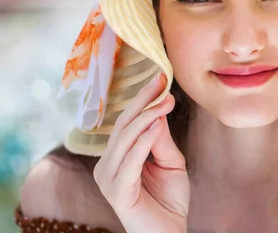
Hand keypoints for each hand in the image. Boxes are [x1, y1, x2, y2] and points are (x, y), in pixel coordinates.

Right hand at [93, 73, 189, 232]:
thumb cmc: (169, 201)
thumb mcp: (170, 162)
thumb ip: (161, 139)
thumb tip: (157, 109)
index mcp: (117, 157)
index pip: (127, 122)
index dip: (142, 99)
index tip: (160, 77)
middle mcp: (107, 165)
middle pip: (123, 126)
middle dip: (142, 101)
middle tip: (160, 81)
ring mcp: (108, 178)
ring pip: (125, 139)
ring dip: (146, 117)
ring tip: (164, 101)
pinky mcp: (116, 191)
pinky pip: (130, 161)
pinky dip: (143, 141)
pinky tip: (155, 125)